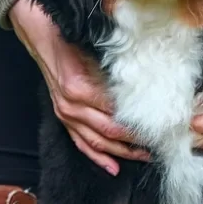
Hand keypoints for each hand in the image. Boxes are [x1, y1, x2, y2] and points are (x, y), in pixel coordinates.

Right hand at [9, 0, 148, 174]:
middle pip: (110, 132)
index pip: (117, 113)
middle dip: (136, 142)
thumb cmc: (69, 37)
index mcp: (80, 88)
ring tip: (146, 157)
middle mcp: (71, 106)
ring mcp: (65, 115)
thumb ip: (117, 65)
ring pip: (97, 142)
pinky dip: (97, 157)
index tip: (162, 125)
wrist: (40, 36)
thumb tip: (149, 77)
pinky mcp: (63, 118)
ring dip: (122, 152)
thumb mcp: (95, 47)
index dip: (140, 122)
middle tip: (160, 144)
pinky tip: (114, 167)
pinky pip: (81, 143)